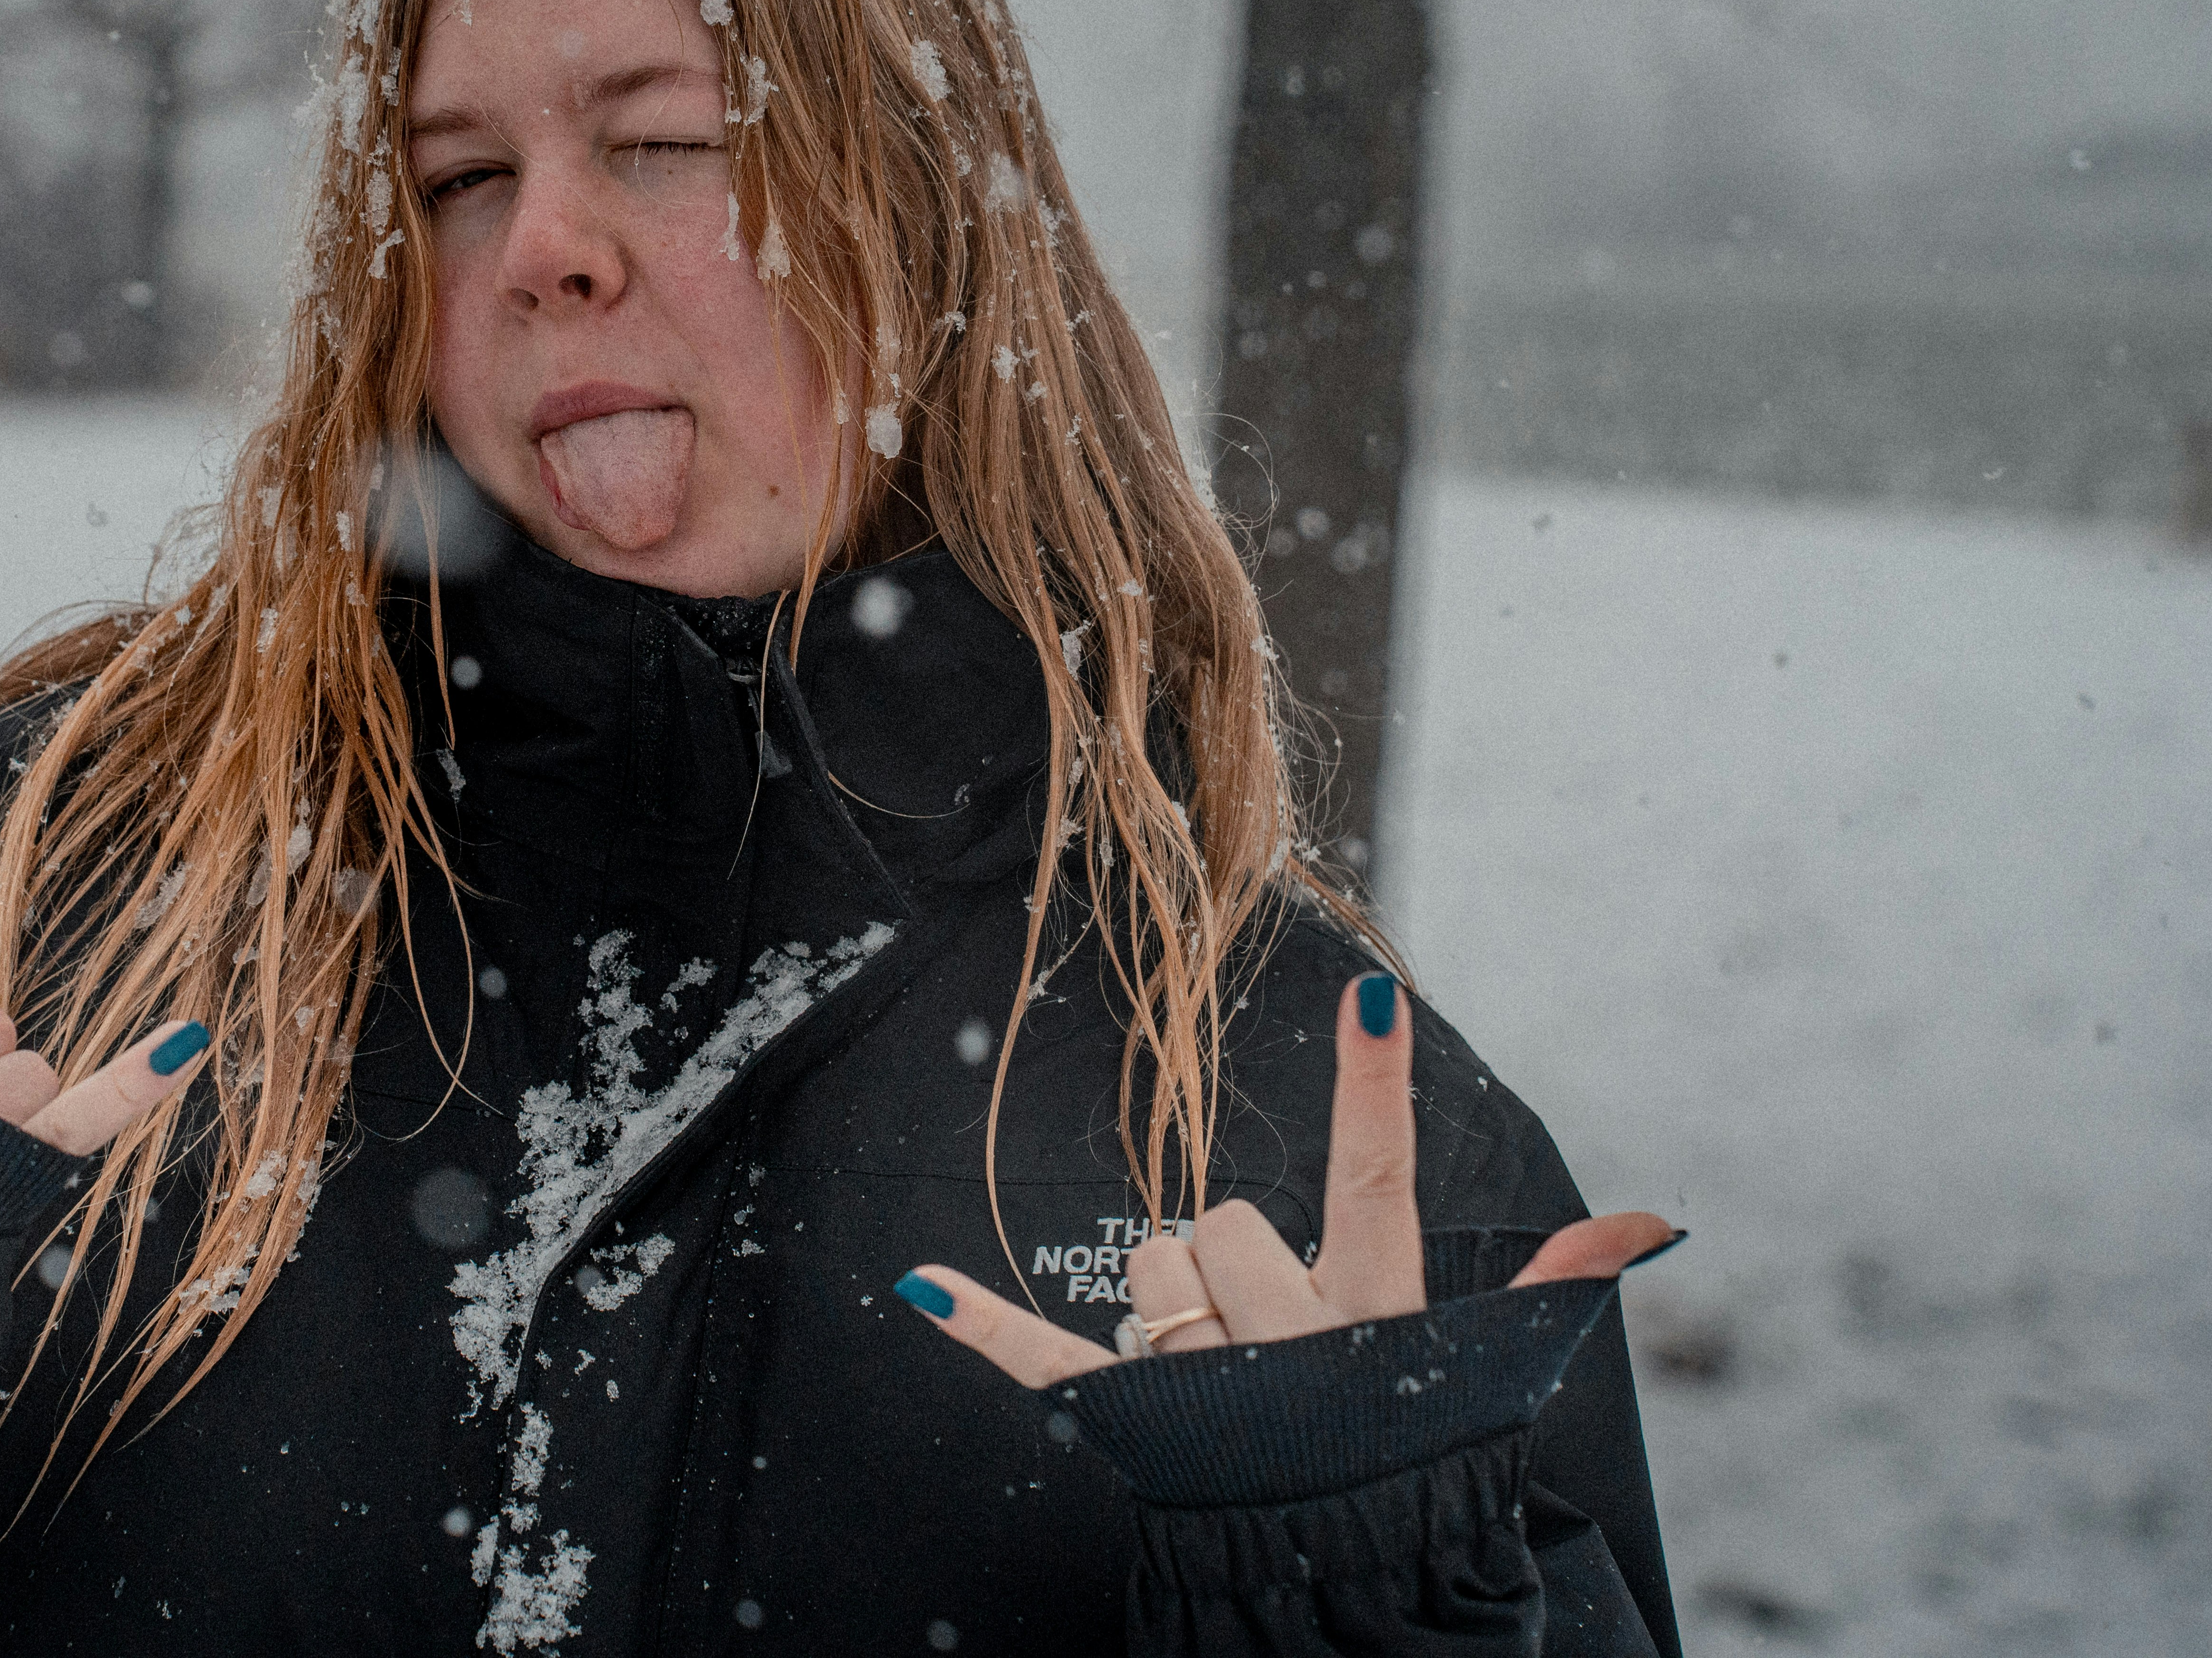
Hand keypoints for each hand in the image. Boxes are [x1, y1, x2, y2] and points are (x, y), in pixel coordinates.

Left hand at [896, 973, 1676, 1386]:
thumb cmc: (1412, 1456)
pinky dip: (982, 1326)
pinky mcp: (1125, 1419)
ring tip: (1223, 1373)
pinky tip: (920, 1286)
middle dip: (1240, 1264)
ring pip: (1156, 1268)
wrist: (1353, 1579)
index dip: (1378, 1088)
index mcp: (1376, 1319)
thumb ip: (1550, 1285)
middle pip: (1228, 1226)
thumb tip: (1651, 1224)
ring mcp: (1205, 1384)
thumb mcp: (1480, 1374)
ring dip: (1177, 1305)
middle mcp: (1293, 1343)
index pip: (1381, 1182)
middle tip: (1274, 1334)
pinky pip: (1045, 1363)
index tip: (1373, 992)